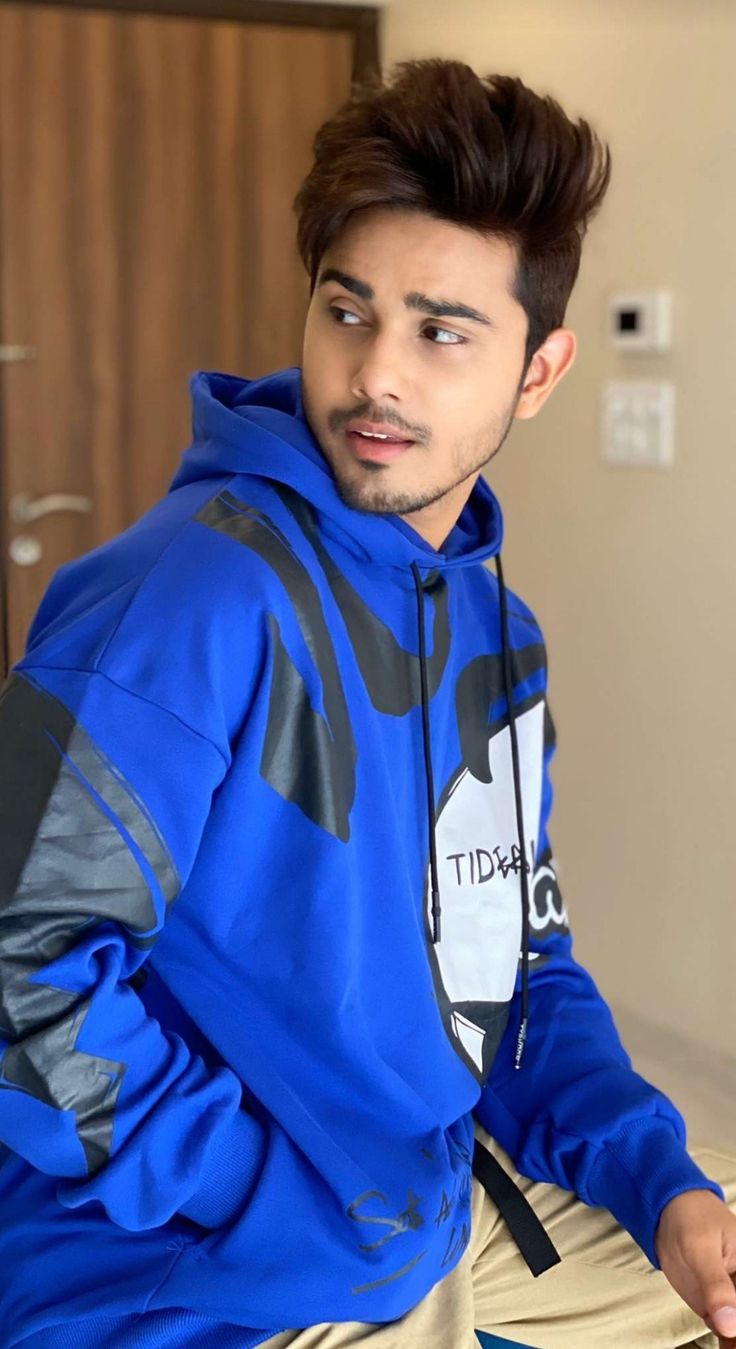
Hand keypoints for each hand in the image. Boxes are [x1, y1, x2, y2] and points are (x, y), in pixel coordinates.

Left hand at [654, 1189, 735, 1347]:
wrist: (666, 1213)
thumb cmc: (691, 1220)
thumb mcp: (701, 1249)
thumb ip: (716, 1286)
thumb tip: (730, 1325)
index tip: (734, 1332)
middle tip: (729, 1341)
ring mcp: (733, 1298)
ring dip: (734, 1341)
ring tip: (726, 1345)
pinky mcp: (717, 1307)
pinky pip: (727, 1332)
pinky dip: (727, 1342)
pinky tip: (723, 1346)